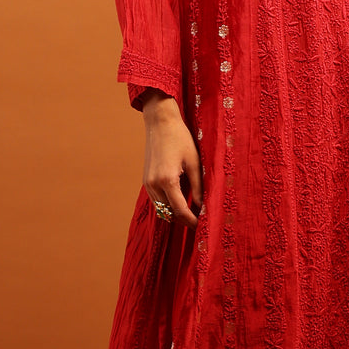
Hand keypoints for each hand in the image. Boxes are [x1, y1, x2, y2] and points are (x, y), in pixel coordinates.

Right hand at [142, 92, 202, 227]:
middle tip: (199, 220)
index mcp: (167, 180)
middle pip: (169, 213)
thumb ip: (198, 187)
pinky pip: (157, 200)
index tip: (202, 226)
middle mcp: (154, 185)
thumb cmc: (180, 139)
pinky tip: (181, 199)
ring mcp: (147, 183)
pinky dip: (168, 204)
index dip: (192, 221)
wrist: (160, 123)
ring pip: (161, 208)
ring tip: (192, 211)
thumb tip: (203, 206)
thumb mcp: (194, 163)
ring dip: (175, 212)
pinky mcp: (146, 180)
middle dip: (184, 219)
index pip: (181, 210)